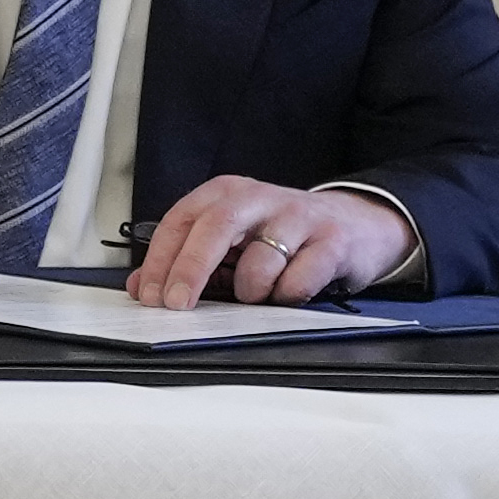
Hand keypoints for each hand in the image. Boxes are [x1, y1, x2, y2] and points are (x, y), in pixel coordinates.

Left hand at [131, 176, 413, 308]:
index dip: (160, 259)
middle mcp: (260, 197)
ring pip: (260, 259)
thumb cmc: (284, 238)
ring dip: (250, 290)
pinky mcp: (333, 241)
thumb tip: (141, 287)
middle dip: (189, 269)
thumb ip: (186, 261)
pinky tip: (289, 293)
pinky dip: (288, 295)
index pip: (181, 220)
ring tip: (257, 294)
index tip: (149, 295)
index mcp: (227, 194)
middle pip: (215, 227)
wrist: (358, 225)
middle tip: (176, 305)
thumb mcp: (232, 242)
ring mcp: (299, 216)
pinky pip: (300, 278)